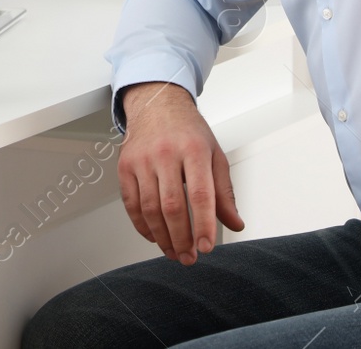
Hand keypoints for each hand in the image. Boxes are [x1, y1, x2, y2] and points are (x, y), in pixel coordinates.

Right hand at [117, 82, 243, 264]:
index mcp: (194, 149)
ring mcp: (142, 160)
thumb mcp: (214, 154)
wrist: (156, 103)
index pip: (200, 194)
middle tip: (189, 257)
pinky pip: (131, 203)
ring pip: (150, 208)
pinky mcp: (125, 166)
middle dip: (182, 238)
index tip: (207, 246)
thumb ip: (224, 191)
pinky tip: (154, 236)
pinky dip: (142, 226)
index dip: (203, 224)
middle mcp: (165, 153)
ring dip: (162, 237)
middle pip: (172, 206)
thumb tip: (234, 223)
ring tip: (174, 251)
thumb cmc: (188, 130)